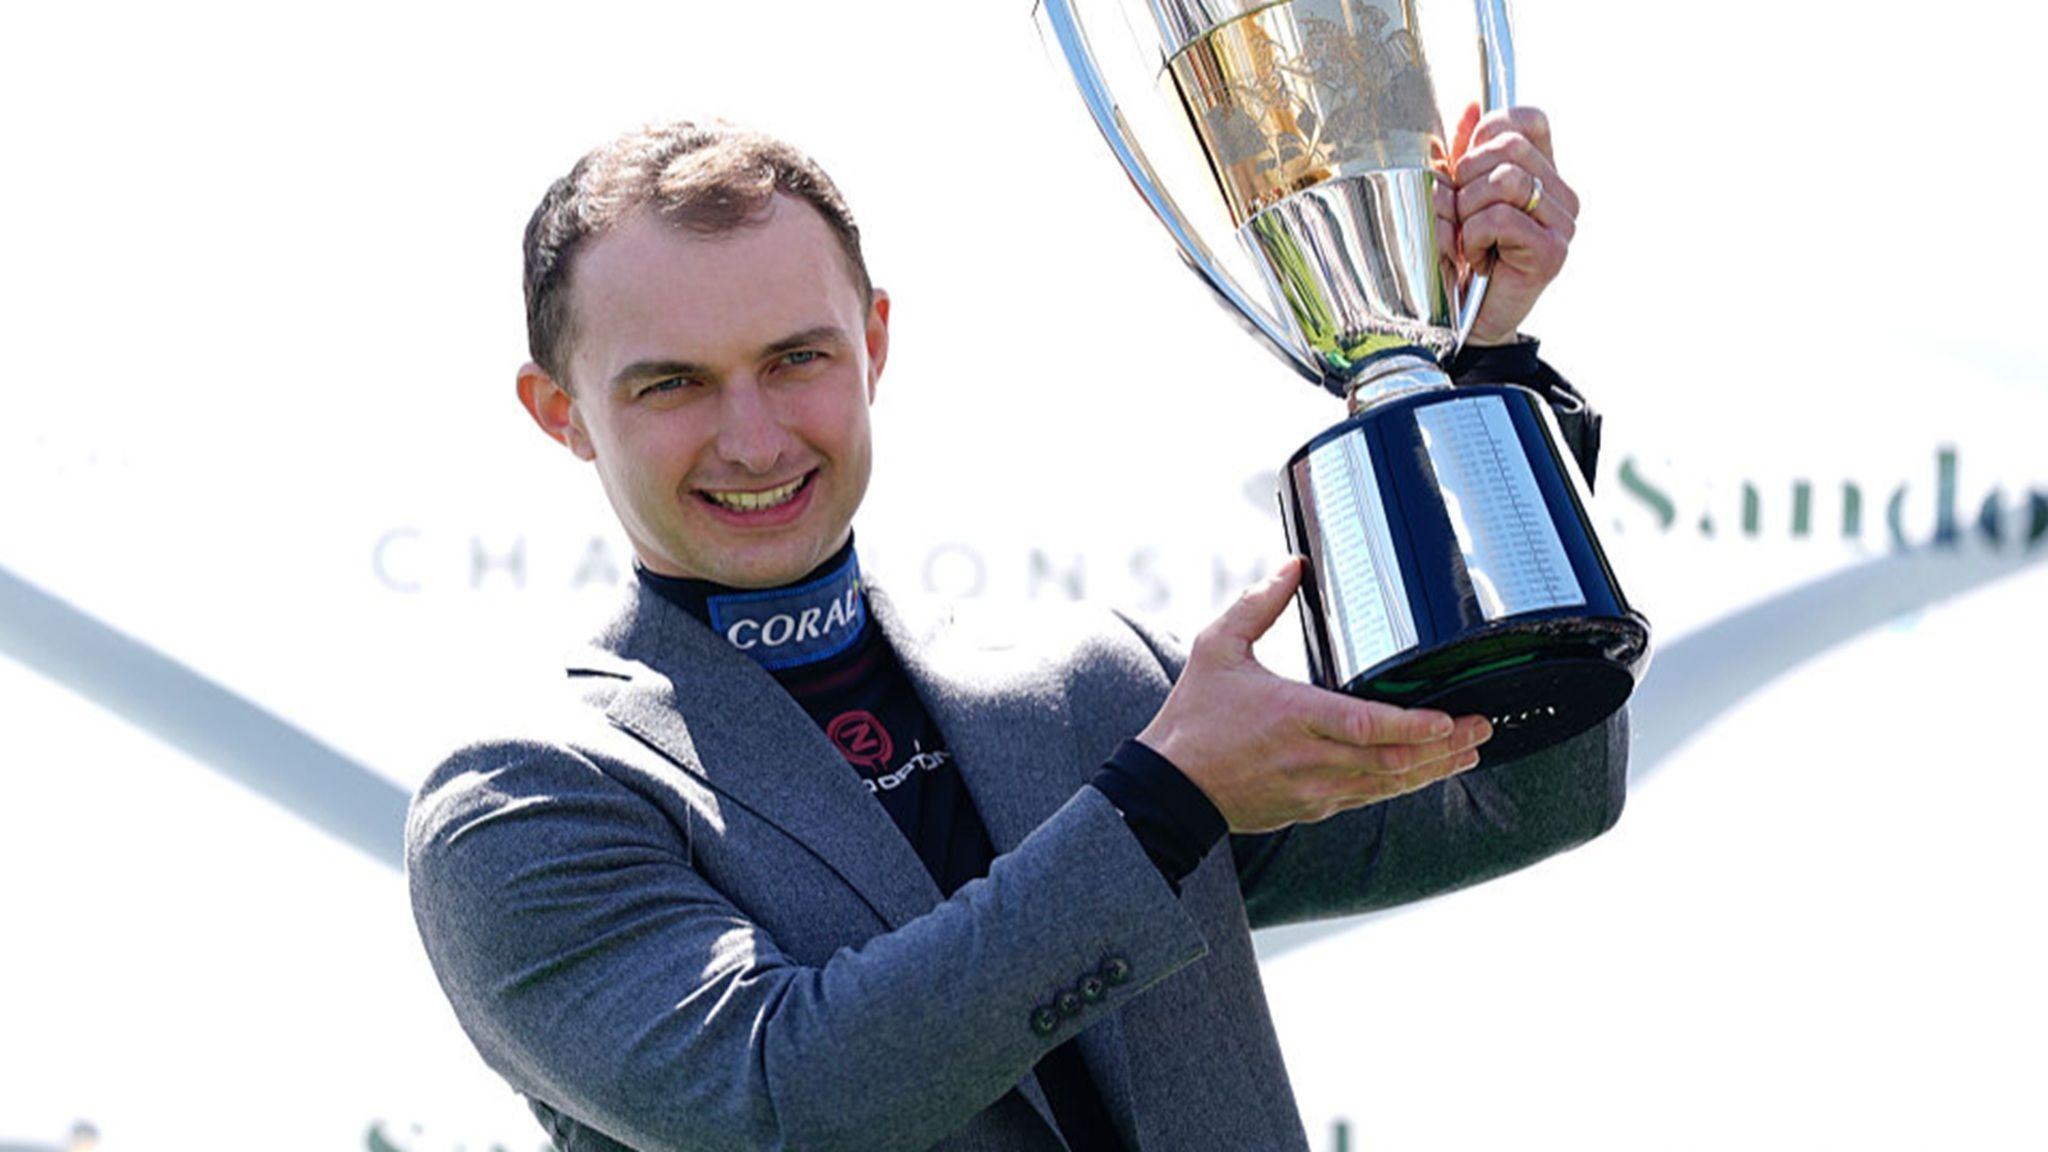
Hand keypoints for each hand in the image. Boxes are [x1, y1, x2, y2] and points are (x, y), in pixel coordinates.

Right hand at [1136, 558, 1492, 833]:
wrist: (1170, 787)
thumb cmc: (1194, 717)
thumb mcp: (1217, 648)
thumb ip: (1258, 605)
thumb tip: (1292, 565)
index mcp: (1294, 715)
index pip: (1368, 725)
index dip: (1415, 726)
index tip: (1450, 718)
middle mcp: (1311, 759)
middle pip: (1393, 759)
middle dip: (1444, 746)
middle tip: (1480, 726)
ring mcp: (1315, 790)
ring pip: (1388, 784)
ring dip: (1433, 769)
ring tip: (1468, 751)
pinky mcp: (1312, 808)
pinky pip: (1368, 799)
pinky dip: (1401, 785)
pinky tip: (1422, 772)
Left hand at [1432, 104, 1580, 345]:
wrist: (1466, 320)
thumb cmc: (1461, 256)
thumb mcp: (1459, 197)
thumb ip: (1465, 154)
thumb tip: (1469, 106)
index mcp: (1544, 173)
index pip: (1528, 120)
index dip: (1488, 133)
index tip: (1467, 168)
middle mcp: (1562, 195)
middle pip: (1509, 148)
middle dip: (1467, 177)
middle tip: (1462, 215)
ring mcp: (1563, 223)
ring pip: (1504, 180)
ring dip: (1469, 210)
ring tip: (1469, 238)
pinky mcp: (1552, 251)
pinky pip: (1500, 218)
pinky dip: (1475, 237)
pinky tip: (1478, 258)